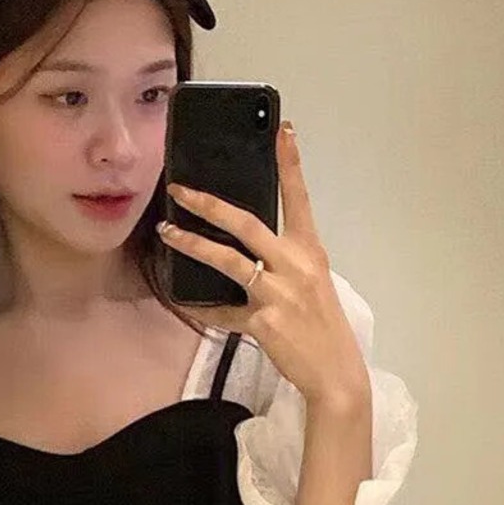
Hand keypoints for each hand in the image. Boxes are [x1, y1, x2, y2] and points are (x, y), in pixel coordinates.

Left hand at [160, 121, 368, 409]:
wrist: (336, 373)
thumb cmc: (323, 328)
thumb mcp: (313, 285)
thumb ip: (285, 263)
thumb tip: (251, 251)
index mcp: (311, 252)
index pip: (299, 199)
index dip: (290, 164)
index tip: (282, 131)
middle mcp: (296, 266)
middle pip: (246, 223)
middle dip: (209, 204)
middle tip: (181, 191)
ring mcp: (279, 293)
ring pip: (227, 259)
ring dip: (192, 244)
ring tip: (167, 234)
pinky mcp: (263, 321)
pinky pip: (223, 311)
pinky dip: (205, 309)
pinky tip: (188, 304)